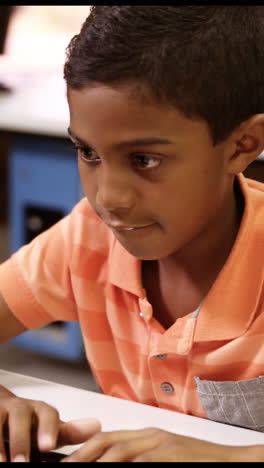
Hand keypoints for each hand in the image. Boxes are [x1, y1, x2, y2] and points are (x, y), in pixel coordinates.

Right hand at [0, 387, 100, 461]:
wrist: (1, 412)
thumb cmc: (28, 424)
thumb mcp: (48, 429)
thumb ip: (69, 431)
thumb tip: (97, 426)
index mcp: (39, 410)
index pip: (47, 415)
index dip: (48, 429)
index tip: (48, 445)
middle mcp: (20, 407)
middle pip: (21, 417)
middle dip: (21, 440)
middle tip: (23, 462)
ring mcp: (1, 410)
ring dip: (1, 443)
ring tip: (3, 462)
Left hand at [60, 427, 258, 461]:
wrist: (232, 461)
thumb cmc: (199, 462)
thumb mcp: (167, 455)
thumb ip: (143, 456)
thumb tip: (119, 461)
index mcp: (149, 435)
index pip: (110, 437)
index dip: (86, 449)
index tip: (70, 462)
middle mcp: (153, 436)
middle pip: (110, 440)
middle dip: (85, 455)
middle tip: (68, 467)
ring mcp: (164, 446)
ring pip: (122, 450)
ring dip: (101, 462)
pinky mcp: (174, 456)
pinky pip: (144, 461)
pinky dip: (127, 466)